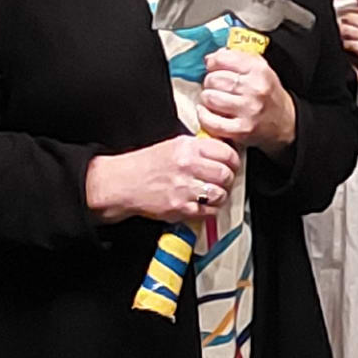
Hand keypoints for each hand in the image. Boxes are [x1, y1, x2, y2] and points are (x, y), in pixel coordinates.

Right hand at [89, 133, 242, 227]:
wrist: (124, 183)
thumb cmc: (147, 165)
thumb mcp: (173, 145)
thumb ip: (198, 148)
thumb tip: (222, 151)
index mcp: (188, 147)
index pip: (226, 152)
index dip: (233, 160)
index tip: (232, 164)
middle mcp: (187, 166)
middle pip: (226, 174)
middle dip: (228, 179)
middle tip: (224, 180)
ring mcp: (184, 188)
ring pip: (220, 194)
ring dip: (220, 196)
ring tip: (212, 194)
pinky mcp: (180, 207)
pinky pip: (208, 212)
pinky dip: (209, 210)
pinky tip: (201, 204)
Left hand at [196, 47, 295, 153]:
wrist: (285, 122)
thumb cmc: (267, 93)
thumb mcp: (259, 67)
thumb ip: (236, 57)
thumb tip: (210, 58)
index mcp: (259, 70)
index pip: (222, 59)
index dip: (212, 63)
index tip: (213, 67)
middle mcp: (255, 89)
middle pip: (213, 79)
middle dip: (210, 82)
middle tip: (216, 86)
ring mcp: (248, 110)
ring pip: (210, 98)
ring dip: (208, 99)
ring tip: (215, 100)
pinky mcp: (241, 130)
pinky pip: (211, 122)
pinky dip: (204, 116)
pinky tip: (207, 113)